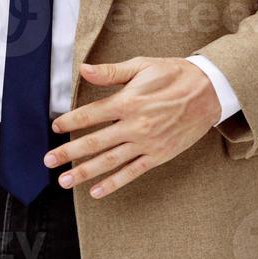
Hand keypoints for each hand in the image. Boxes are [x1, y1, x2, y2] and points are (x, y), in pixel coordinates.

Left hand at [46, 57, 220, 198]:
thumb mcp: (142, 66)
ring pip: (110, 161)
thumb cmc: (174, 75)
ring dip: (85, 172)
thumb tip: (84, 69)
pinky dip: (114, 183)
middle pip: (95, 142)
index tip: (55, 127)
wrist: (209, 92)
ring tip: (65, 181)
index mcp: (128, 101)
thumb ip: (111, 72)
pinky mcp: (159, 155)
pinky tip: (97, 192)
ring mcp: (147, 143)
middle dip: (69, 152)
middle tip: (48, 161)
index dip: (70, 121)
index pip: (91, 114)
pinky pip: (132, 172)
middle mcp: (135, 125)